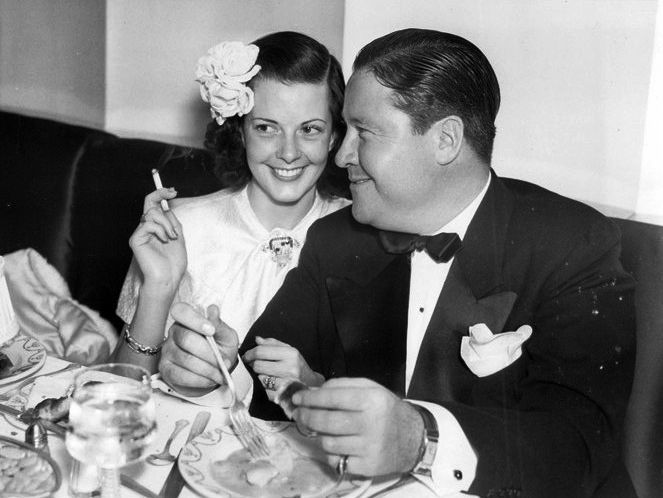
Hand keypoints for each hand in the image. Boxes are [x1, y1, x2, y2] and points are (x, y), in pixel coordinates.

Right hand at [130, 188, 185, 288]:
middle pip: (149, 203)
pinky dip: (160, 230)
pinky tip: (165, 240)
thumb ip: (172, 221)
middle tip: (173, 196)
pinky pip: (148, 224)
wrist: (168, 278)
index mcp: (156, 227)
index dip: (161, 194)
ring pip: (151, 213)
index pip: (154, 205)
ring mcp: (140, 233)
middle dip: (162, 198)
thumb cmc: (173, 263)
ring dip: (166, 223)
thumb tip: (167, 206)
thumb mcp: (178, 237)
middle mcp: (146, 228)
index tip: (173, 191)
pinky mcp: (136, 239)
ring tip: (172, 236)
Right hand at [159, 303, 239, 396]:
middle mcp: (174, 332)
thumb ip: (220, 325)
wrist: (215, 369)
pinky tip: (210, 380)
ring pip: (186, 360)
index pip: (181, 311)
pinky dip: (200, 380)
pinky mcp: (166, 369)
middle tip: (224, 361)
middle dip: (209, 353)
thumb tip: (213, 310)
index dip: (195, 319)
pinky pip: (181, 376)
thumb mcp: (226, 336)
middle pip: (186, 339)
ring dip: (208, 369)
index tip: (211, 330)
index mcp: (187, 319)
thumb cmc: (219, 349)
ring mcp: (167, 351)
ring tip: (221, 373)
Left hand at [242, 337, 323, 398]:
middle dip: (253, 365)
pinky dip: (264, 387)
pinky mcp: (283, 396)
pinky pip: (265, 390)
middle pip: (258, 365)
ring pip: (260, 378)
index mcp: (291, 353)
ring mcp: (287, 383)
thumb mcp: (289, 351)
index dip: (250, 353)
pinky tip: (270, 384)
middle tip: (254, 365)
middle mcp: (290, 367)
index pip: (262, 351)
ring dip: (259, 377)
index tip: (246, 356)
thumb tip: (257, 339)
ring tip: (265, 375)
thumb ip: (273, 344)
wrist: (311, 384)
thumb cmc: (297, 366)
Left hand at [291, 378, 423, 476]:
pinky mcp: (367, 467)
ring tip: (323, 429)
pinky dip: (332, 453)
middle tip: (299, 414)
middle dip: (307, 417)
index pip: (331, 397)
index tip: (298, 399)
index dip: (310, 398)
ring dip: (320, 435)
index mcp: (371, 400)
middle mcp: (370, 423)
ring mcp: (368, 447)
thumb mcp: (371, 389)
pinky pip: (336, 461)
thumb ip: (343, 386)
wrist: (414, 439)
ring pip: (328, 442)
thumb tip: (315, 391)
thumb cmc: (387, 410)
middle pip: (326, 421)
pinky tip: (338, 445)